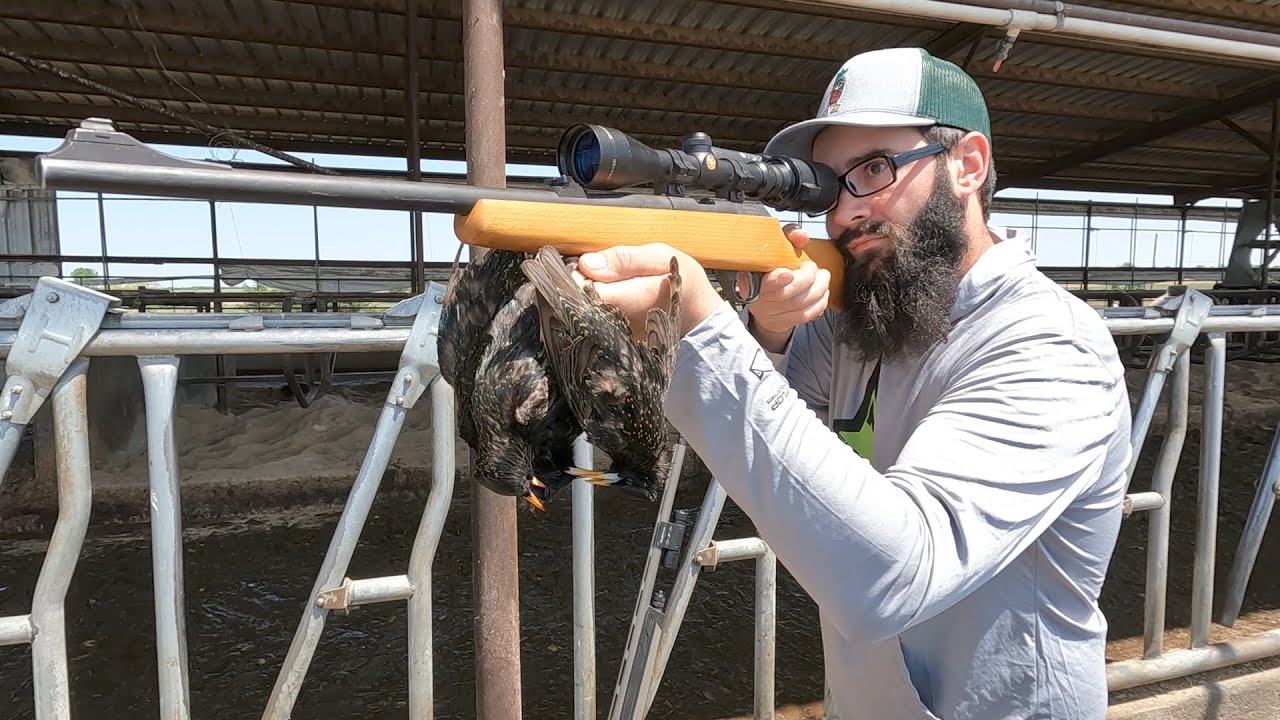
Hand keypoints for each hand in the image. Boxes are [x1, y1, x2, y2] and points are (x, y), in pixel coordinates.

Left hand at [574, 244, 723, 337]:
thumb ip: (623, 259)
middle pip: (577, 304)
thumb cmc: (683, 286)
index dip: (576, 274)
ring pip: (583, 314)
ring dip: (588, 297)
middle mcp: (613, 323)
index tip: (585, 265)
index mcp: (624, 300)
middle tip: (597, 273)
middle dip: (580, 285)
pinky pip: (593, 323)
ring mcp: (613, 336)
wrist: (699, 319)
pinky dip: (596, 309)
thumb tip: (587, 263)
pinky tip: (611, 300)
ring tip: (609, 287)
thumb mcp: (660, 258)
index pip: (579, 290)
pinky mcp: (614, 342)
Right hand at [744, 224, 830, 351]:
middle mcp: (758, 298)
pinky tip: (822, 293)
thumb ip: (788, 238)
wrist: (764, 295)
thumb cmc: (771, 268)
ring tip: (822, 278)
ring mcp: (770, 313)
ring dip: (818, 290)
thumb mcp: (776, 247)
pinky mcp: (782, 322)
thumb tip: (800, 235)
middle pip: (784, 295)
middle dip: (806, 279)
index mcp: (751, 278)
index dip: (775, 280)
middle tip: (813, 268)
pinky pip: (805, 316)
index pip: (761, 282)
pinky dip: (819, 304)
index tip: (787, 274)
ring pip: (798, 306)